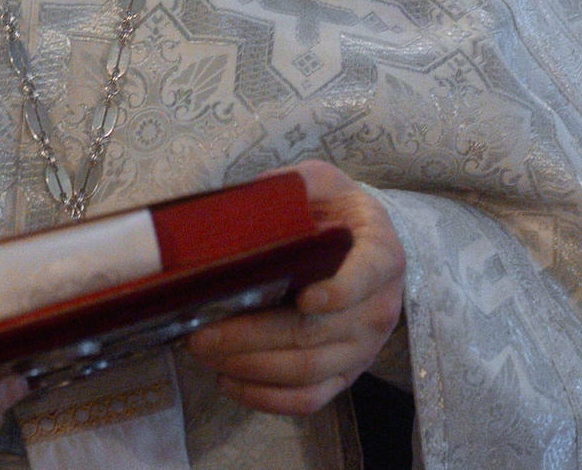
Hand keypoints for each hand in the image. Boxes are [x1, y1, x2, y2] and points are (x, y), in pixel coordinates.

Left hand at [183, 160, 406, 415]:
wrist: (363, 245)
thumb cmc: (333, 211)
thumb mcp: (319, 182)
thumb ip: (292, 187)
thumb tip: (244, 203)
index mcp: (380, 254)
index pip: (366, 277)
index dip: (338, 292)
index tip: (303, 298)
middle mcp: (379, 307)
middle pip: (315, 333)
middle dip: (252, 337)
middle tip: (200, 333)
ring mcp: (364, 348)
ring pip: (307, 370)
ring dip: (250, 367)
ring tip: (204, 353)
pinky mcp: (347, 375)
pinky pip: (310, 399)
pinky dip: (268, 398)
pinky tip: (229, 381)